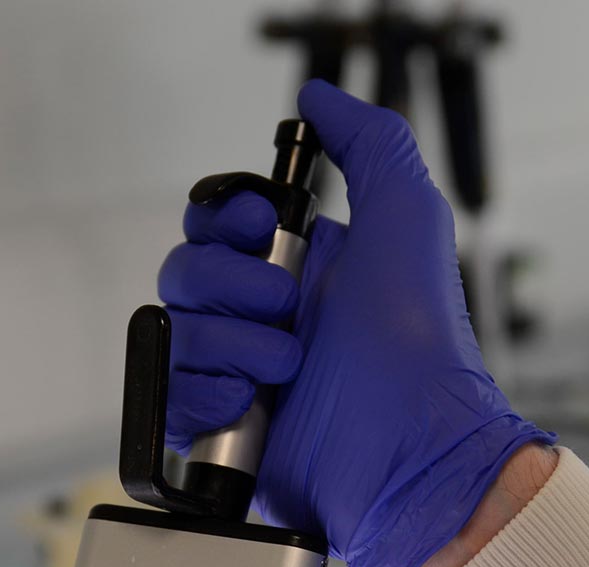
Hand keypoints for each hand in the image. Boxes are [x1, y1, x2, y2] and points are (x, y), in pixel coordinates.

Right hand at [158, 79, 553, 566]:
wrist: (413, 447)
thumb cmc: (420, 342)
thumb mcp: (409, 215)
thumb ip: (368, 141)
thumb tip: (319, 97)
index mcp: (298, 267)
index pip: (215, 223)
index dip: (225, 220)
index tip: (263, 226)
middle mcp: (264, 317)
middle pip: (183, 271)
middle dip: (231, 286)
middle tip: (288, 311)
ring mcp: (240, 375)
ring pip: (172, 332)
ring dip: (228, 346)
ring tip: (286, 369)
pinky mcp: (221, 431)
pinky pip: (167, 395)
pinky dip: (204, 396)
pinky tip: (249, 405)